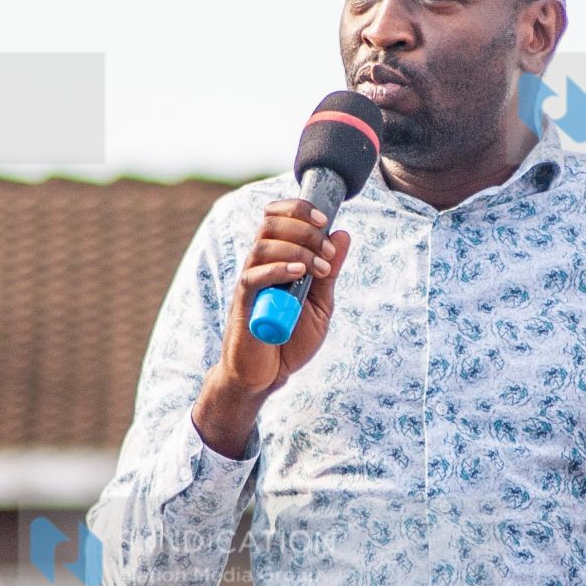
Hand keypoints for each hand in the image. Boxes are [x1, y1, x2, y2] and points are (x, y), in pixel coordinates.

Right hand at [194, 199, 351, 457]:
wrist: (268, 376)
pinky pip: (252, 277)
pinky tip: (298, 274)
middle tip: (326, 250)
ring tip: (318, 268)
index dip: (299, 209)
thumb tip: (342, 234)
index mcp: (277, 259)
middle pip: (270, 224)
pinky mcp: (243, 304)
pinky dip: (276, 270)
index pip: (277, 216)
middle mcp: (260, 265)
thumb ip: (329, 272)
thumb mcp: (320, 304)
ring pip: (262, 246)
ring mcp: (250, 283)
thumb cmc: (291, 338)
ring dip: (296, 250)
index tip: (324, 219)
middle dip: (303, 229)